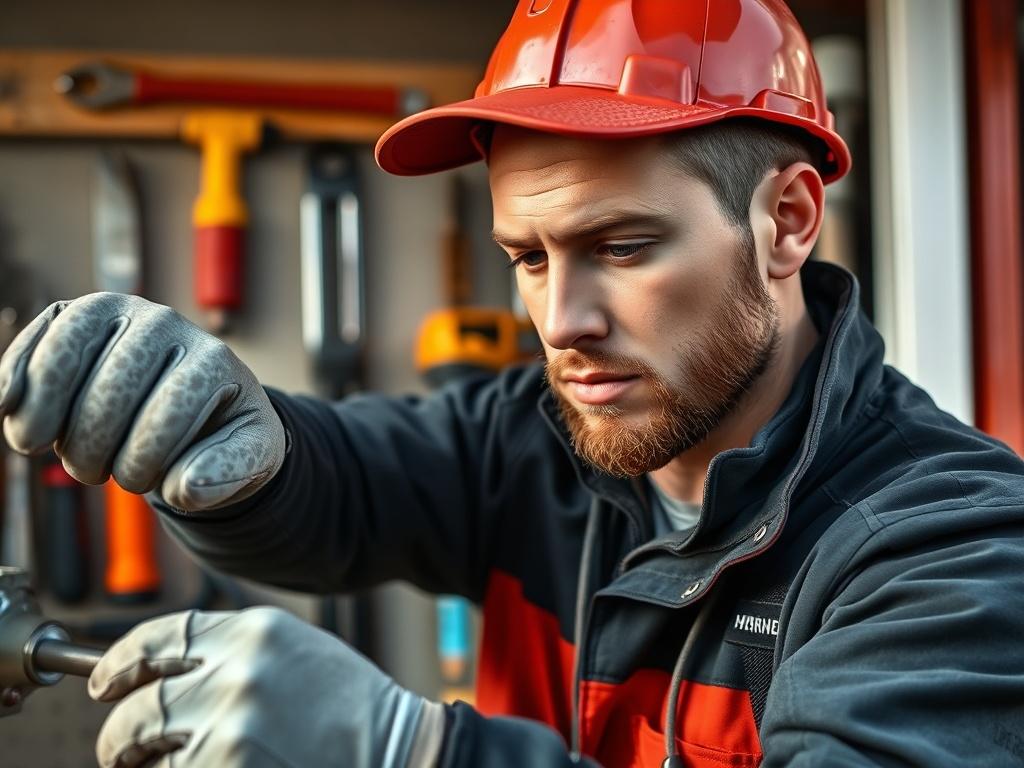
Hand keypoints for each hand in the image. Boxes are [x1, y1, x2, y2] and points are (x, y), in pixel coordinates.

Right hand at [0, 293, 284, 509]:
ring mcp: (119, 313)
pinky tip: (9, 407)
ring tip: (57, 450)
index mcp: (212, 360)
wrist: (198, 400)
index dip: (144, 461)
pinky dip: (15, 375)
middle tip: (97, 473)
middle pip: (109, 394)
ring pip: (64, 367)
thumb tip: (187, 487)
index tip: (144, 484)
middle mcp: (167, 325)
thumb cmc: (222, 430)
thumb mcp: (248, 455)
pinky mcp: (77, 315)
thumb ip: (226, 472)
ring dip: (51, 423)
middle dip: (94, 450)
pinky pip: (37, 338)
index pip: (168, 414)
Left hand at [88, 607, 441, 767]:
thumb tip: (163, 671)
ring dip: (144, 762)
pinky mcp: (228, 767)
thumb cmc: (346, 705)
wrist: (394, 750)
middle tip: (118, 746)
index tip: (104, 682)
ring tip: (156, 766)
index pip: (162, 636)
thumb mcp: (295, 650)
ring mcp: (232, 726)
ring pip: (150, 748)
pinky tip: (203, 767)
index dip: (121, 661)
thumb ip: (232, 650)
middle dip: (119, 730)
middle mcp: (238, 672)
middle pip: (142, 701)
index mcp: (255, 631)